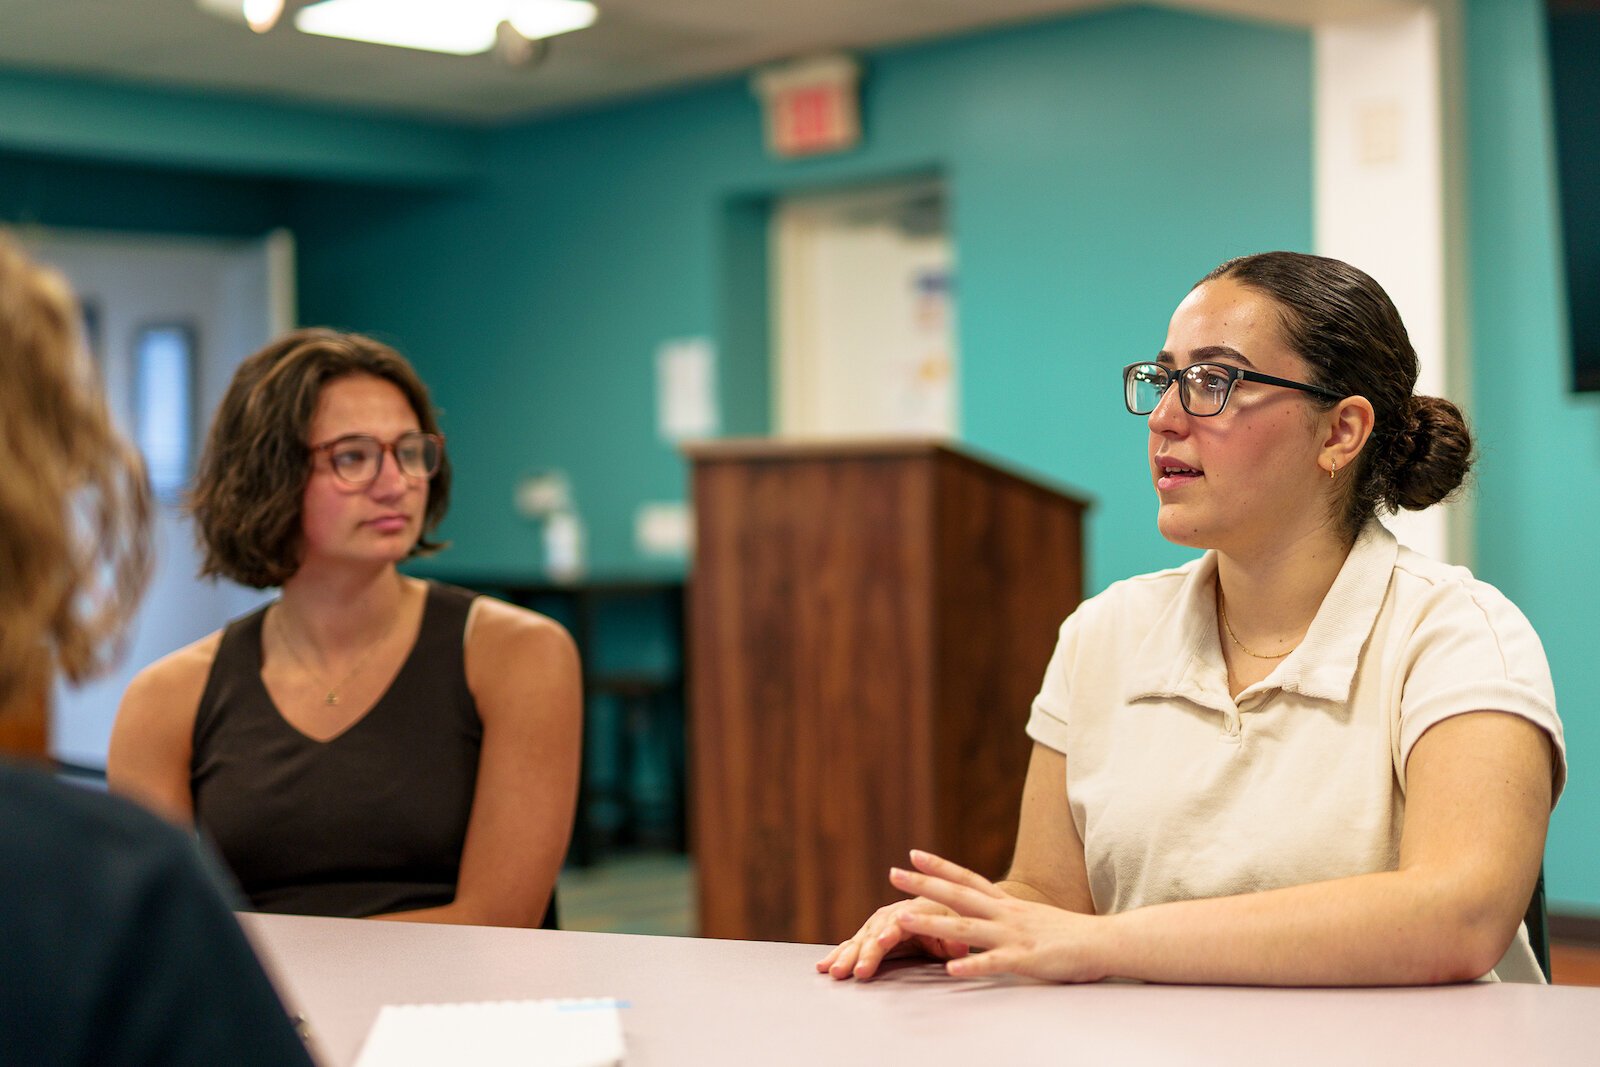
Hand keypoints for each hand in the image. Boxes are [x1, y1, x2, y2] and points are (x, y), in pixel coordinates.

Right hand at [815, 895, 970, 980]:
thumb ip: (956, 941)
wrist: (943, 909)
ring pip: (860, 939)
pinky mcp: (871, 935)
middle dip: (863, 952)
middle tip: (853, 969)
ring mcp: (879, 925)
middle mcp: (893, 915)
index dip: (889, 932)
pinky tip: (824, 965)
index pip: (900, 922)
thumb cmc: (952, 921)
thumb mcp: (961, 931)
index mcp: (916, 911)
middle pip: (874, 932)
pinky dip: (839, 954)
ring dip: (846, 955)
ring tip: (833, 971)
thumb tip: (955, 946)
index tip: (881, 943)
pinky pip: (854, 944)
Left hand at [889, 849, 1107, 982]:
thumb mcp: (1031, 918)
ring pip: (965, 927)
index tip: (913, 853)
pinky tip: (950, 969)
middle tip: (892, 873)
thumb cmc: (1069, 934)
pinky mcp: (1026, 960)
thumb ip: (1007, 916)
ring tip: (902, 919)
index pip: (968, 879)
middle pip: (957, 895)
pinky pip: (993, 963)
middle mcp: (1006, 913)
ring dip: (932, 923)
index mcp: (1007, 904)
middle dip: (923, 884)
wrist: (1106, 941)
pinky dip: (971, 965)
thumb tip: (986, 914)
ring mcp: (1014, 935)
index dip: (940, 866)